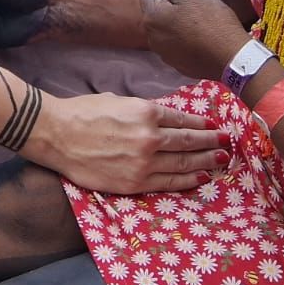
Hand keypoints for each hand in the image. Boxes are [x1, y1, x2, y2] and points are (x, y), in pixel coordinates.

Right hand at [31, 93, 226, 194]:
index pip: (182, 120)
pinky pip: (168, 182)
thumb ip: (144, 111)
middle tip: (226, 142)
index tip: (213, 126)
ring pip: (183, 163)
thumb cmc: (84, 112)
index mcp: (146, 112)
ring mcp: (143, 163)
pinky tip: (199, 177)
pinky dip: (187, 180)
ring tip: (220, 160)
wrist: (57, 134)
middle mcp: (150, 138)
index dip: (201, 124)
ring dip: (205, 162)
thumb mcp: (119, 101)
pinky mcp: (134, 182)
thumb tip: (164, 118)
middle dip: (210, 142)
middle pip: (189, 142)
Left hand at [135, 0, 250, 81]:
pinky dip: (184, 38)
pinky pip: (176, 45)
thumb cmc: (210, 20)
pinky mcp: (177, 65)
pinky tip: (201, 36)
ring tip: (200, 18)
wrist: (232, 57)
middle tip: (195, 0)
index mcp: (150, 17)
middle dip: (170, 3)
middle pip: (157, 12)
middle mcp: (151, 37)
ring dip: (176, 21)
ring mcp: (164, 54)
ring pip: (166, 29)